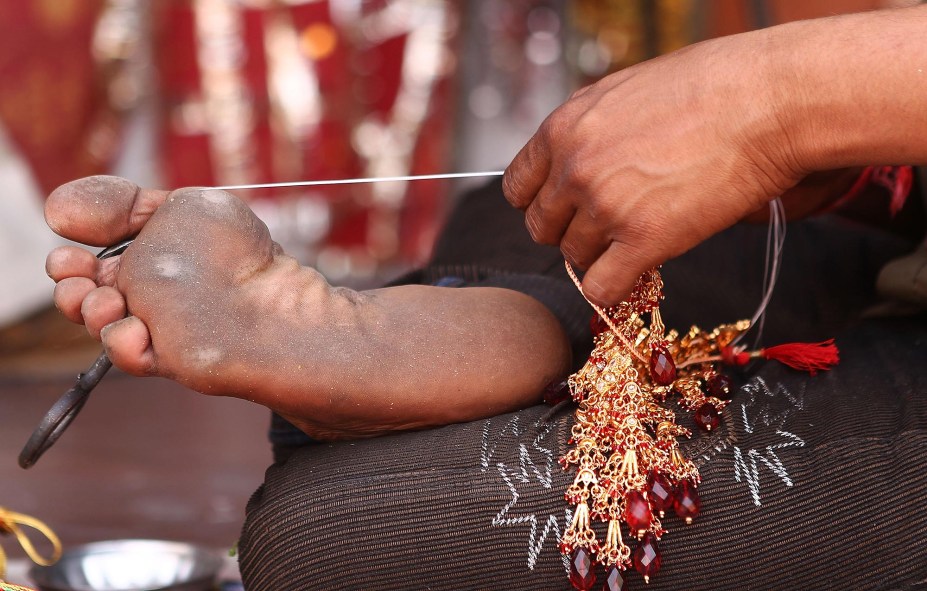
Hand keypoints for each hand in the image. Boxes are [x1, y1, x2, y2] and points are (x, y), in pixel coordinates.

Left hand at [503, 31, 804, 306]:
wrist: (767, 101)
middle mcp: (575, 169)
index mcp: (563, 128)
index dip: (541, 201)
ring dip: (600, 255)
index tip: (564, 207)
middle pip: (542, 227)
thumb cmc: (708, 86)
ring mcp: (606, 206)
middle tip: (605, 225)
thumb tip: (571, 160)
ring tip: (636, 236)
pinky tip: (636, 272)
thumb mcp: (623, 93)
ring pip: (574, 258)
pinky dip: (614, 289)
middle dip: (569, 230)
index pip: (518, 187)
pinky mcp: (644, 240)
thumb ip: (587, 131)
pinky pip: (603, 288)